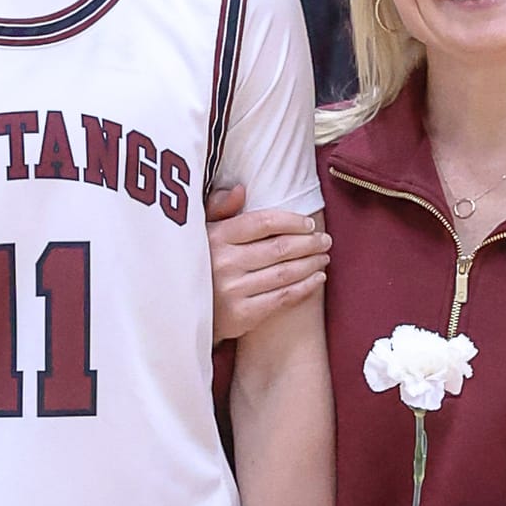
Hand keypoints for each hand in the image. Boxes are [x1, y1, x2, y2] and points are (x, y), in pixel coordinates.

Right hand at [208, 185, 330, 338]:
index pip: (263, 222)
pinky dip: (305, 288)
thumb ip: (218, 209)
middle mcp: (225, 263)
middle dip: (309, 243)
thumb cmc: (196, 267)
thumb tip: (240, 190)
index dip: (292, 221)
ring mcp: (233, 290)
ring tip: (323, 257)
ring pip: (285, 273)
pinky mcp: (241, 315)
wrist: (180, 313)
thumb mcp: (198, 234)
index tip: (309, 224)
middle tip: (325, 240)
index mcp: (216, 237)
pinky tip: (317, 279)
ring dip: (311, 263)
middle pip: (280, 247)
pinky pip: (282, 298)